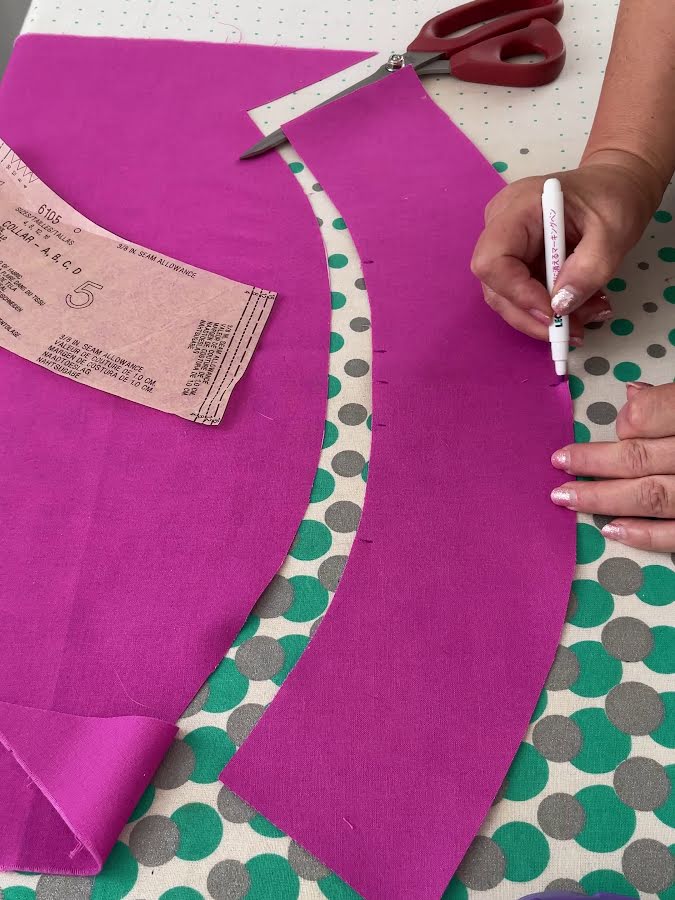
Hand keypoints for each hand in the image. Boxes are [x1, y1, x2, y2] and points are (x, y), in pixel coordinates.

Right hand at [471, 150, 662, 340]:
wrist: (615, 185)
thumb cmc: (614, 197)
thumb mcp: (614, 232)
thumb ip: (589, 268)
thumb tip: (560, 306)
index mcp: (518, 208)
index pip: (493, 260)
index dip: (517, 293)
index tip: (554, 312)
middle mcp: (501, 226)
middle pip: (495, 286)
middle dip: (533, 315)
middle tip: (575, 330)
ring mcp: (505, 244)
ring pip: (507, 298)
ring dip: (544, 317)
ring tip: (588, 315)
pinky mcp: (515, 260)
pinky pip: (521, 295)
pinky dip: (550, 309)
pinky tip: (580, 307)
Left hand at [550, 383, 674, 551]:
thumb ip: (669, 400)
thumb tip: (632, 394)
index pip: (647, 416)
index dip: (628, 421)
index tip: (618, 425)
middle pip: (637, 458)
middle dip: (592, 462)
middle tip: (559, 463)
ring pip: (648, 495)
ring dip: (602, 498)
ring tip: (565, 498)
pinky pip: (674, 533)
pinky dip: (644, 535)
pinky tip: (610, 530)